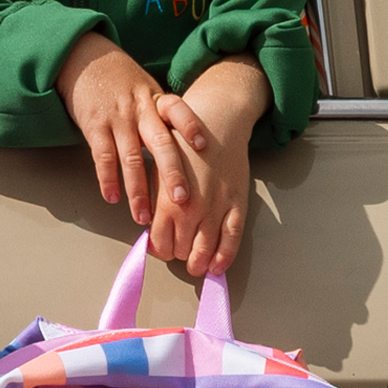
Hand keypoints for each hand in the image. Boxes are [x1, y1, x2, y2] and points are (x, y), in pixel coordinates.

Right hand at [55, 33, 204, 225]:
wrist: (84, 58)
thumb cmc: (121, 80)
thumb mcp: (147, 90)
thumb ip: (163, 118)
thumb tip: (188, 152)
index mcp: (156, 100)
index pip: (178, 110)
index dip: (191, 126)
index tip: (203, 146)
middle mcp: (139, 110)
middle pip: (160, 143)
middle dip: (172, 174)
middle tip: (182, 200)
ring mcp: (117, 119)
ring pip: (130, 158)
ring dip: (137, 190)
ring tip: (143, 216)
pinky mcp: (94, 126)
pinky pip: (103, 157)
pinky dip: (107, 179)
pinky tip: (113, 197)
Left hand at [149, 57, 268, 277]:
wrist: (217, 120)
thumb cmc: (183, 141)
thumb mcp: (158, 168)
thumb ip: (154, 199)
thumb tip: (151, 226)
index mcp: (168, 200)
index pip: (159, 242)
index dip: (159, 249)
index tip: (160, 247)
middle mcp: (193, 209)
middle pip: (181, 249)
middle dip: (177, 254)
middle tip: (177, 251)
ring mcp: (217, 208)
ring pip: (205, 249)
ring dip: (198, 262)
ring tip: (195, 265)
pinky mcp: (237, 204)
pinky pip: (232, 238)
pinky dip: (224, 256)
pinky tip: (217, 266)